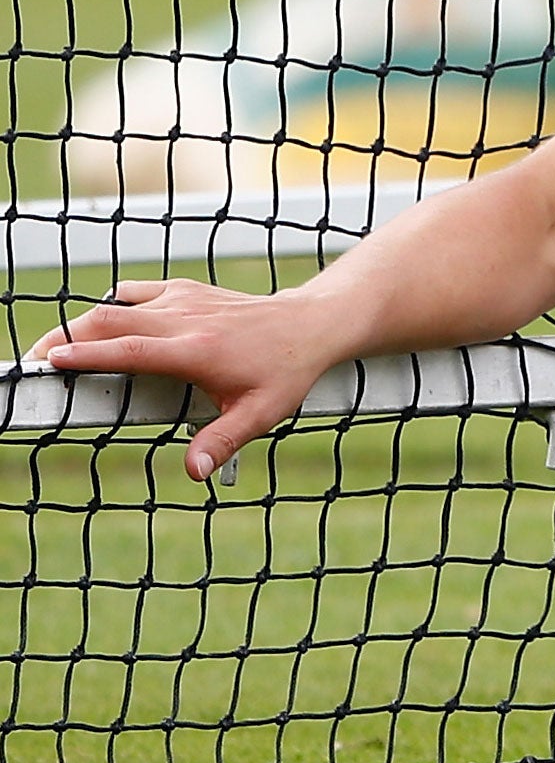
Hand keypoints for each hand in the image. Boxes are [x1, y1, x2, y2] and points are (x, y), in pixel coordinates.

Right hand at [30, 279, 344, 481]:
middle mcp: (184, 319)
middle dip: (64, 339)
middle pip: (108, 321)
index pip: (130, 350)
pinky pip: (134, 292)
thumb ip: (223, 443)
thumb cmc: (285, 372)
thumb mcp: (261, 413)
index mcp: (197, 350)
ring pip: (115, 304)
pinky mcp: (184, 289)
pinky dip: (111, 307)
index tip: (51, 362)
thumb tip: (194, 473)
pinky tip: (103, 328)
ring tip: (55, 350)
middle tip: (35, 364)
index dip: (87, 355)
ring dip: (81, 324)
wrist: (310, 324)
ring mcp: (182, 299)